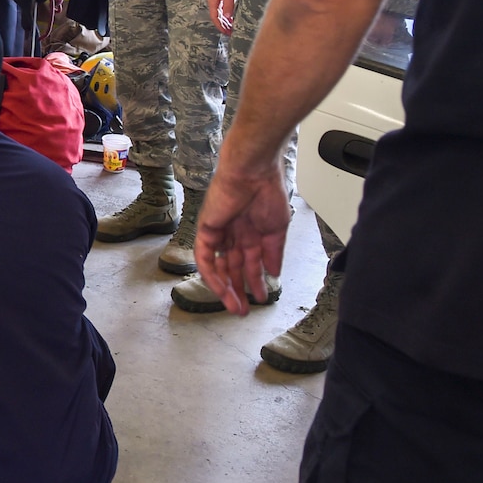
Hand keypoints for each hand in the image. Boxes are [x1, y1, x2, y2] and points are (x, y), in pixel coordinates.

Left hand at [195, 152, 291, 314]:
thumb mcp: (277, 230)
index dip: (255, 281)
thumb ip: (273, 253)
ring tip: (236, 307)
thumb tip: (274, 274)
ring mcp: (219, 232)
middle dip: (239, 290)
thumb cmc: (267, 192)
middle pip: (232, 268)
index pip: (249, 263)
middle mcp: (233, 234)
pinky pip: (206, 258)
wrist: (254, 172)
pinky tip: (224, 289)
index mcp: (251, 231)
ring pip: (218, 266)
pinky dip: (213, 275)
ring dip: (225, 288)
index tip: (262, 298)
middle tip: (244, 310)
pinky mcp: (206, 229)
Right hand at [209, 0, 240, 35]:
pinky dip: (226, 13)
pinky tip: (231, 15)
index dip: (220, 26)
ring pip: (219, 12)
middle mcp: (213, 0)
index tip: (227, 33)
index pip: (215, 17)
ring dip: (224, 19)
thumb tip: (227, 18)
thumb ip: (228, 5)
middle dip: (223, 25)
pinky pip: (222, 7)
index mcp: (213, 0)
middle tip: (230, 32)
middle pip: (216, 16)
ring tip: (231, 26)